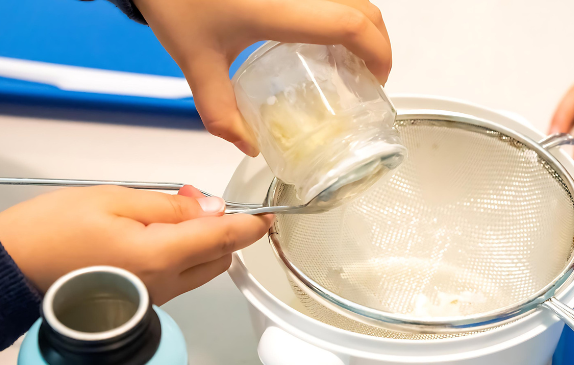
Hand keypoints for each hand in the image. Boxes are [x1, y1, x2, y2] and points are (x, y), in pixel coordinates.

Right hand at [0, 186, 272, 304]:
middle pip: (220, 257)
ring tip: (171, 212)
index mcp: (159, 255)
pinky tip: (159, 233)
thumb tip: (211, 208)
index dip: (252, 225)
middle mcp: (163, 284)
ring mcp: (154, 296)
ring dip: (203, 242)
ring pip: (203, 270)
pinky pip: (180, 277)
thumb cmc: (51, 232)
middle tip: (198, 200)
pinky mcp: (144, 300)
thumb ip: (171, 205)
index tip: (268, 214)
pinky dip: (184, 255)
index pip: (225, 239)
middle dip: (224, 229)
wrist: (12, 268)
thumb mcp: (115, 199)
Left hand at [135, 0, 391, 156]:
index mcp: (282, 8)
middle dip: (378, 43)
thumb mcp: (195, 61)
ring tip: (348, 57)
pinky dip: (341, 12)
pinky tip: (322, 34)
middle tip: (369, 75)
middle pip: (365, 8)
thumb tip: (246, 143)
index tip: (377, 81)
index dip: (378, 54)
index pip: (352, 26)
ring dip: (362, 25)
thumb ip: (220, 110)